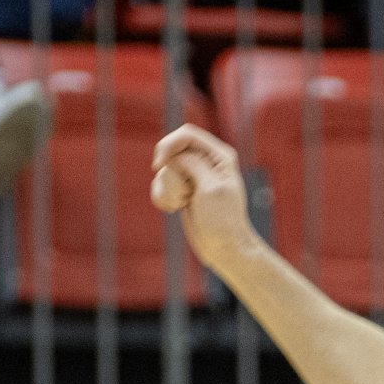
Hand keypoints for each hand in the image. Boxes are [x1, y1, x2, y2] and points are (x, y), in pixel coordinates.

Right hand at [151, 123, 255, 270]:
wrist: (224, 248)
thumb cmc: (223, 221)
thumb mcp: (210, 188)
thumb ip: (193, 164)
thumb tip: (176, 155)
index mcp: (220, 156)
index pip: (187, 134)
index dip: (168, 145)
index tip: (158, 165)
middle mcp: (207, 161)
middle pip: (172, 151)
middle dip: (170, 174)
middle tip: (184, 195)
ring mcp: (193, 175)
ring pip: (164, 170)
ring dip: (167, 189)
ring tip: (182, 204)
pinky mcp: (183, 189)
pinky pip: (161, 184)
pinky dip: (163, 197)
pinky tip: (175, 208)